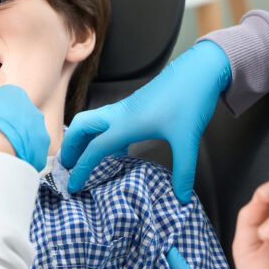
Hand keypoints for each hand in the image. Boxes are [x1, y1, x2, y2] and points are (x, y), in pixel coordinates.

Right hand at [60, 41, 230, 201]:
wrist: (200, 70)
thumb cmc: (191, 99)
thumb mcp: (187, 139)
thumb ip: (183, 171)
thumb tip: (181, 198)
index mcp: (126, 123)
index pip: (94, 149)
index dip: (81, 169)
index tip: (73, 186)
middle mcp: (120, 114)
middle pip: (80, 127)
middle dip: (69, 147)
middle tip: (67, 166)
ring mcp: (126, 108)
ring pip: (91, 121)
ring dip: (82, 138)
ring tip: (83, 158)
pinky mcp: (134, 105)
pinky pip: (106, 121)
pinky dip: (100, 135)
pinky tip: (115, 149)